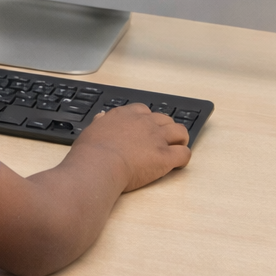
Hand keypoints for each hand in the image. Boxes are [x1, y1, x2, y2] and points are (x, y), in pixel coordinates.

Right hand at [72, 103, 191, 191]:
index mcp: (125, 115)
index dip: (147, 120)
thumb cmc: (91, 151)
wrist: (99, 164)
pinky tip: (178, 163)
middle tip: (164, 139)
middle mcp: (144, 123)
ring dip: (180, 139)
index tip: (145, 128)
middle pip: (165, 119)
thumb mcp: (92, 129)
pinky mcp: (165, 157)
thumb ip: (100, 122)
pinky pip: (184, 154)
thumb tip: (101, 117)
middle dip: (166, 128)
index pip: (144, 110)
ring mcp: (156, 139)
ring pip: (180, 132)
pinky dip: (183, 158)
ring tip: (177, 147)